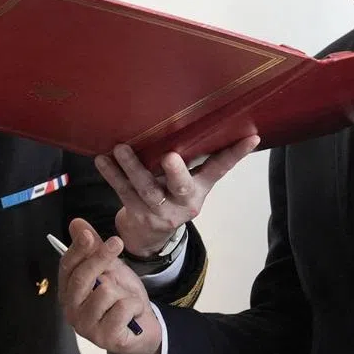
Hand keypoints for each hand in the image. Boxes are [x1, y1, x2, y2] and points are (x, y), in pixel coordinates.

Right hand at [57, 218, 161, 353]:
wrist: (144, 328)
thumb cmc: (122, 298)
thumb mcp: (110, 269)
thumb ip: (93, 249)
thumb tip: (76, 223)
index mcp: (69, 292)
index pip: (67, 267)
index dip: (77, 249)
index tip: (88, 234)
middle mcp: (71, 310)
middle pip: (81, 277)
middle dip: (100, 257)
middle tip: (117, 242)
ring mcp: (86, 327)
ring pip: (105, 292)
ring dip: (124, 291)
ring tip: (126, 299)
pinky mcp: (104, 338)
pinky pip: (122, 308)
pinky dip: (134, 305)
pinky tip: (133, 314)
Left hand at [96, 136, 258, 257]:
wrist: (149, 235)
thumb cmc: (170, 197)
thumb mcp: (189, 184)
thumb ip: (194, 161)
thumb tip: (206, 119)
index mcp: (200, 190)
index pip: (220, 169)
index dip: (236, 154)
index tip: (251, 136)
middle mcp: (183, 202)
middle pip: (181, 186)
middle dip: (176, 172)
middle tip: (169, 157)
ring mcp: (159, 210)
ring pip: (145, 188)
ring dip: (132, 167)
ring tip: (120, 148)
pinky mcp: (136, 213)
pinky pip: (122, 191)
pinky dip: (112, 174)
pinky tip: (102, 159)